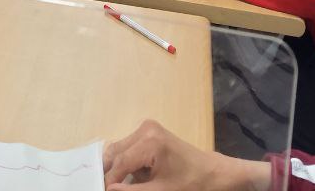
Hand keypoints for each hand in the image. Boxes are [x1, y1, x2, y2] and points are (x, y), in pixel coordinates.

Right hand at [103, 119, 270, 189]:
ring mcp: (148, 128)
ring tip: (114, 183)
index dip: (108, 180)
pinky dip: (125, 161)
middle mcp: (146, 129)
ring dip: (116, 166)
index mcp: (149, 142)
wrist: (214, 173)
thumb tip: (108, 189)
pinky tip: (127, 176)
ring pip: (120, 149)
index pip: (120, 163)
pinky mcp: (150, 132)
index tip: (100, 190)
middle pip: (116, 152)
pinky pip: (129, 147)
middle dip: (109, 171)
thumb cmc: (191, 184)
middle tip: (102, 186)